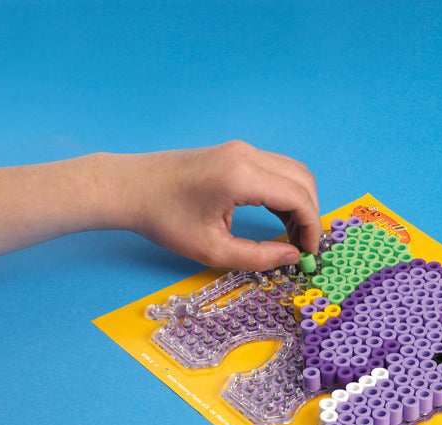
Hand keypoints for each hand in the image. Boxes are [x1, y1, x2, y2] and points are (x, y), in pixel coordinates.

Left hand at [117, 140, 321, 270]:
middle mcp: (247, 155)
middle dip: (310, 215)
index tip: (309, 254)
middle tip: (303, 247)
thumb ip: (258, 257)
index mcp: (242, 176)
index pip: (299, 198)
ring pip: (292, 172)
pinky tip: (278, 218)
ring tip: (291, 236)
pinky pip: (275, 170)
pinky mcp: (235, 153)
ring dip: (299, 203)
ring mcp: (241, 150)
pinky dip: (285, 193)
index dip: (312, 228)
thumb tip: (292, 257)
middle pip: (303, 180)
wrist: (129, 187)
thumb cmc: (164, 219)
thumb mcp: (211, 250)